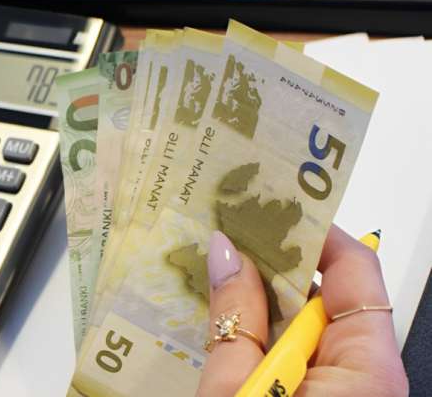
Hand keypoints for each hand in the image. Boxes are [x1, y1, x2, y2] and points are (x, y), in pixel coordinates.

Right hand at [196, 226, 408, 395]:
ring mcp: (347, 390)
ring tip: (219, 274)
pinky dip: (268, 335)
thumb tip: (224, 250)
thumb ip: (234, 319)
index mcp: (364, 370)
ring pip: (309, 327)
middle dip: (276, 266)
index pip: (355, 271)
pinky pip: (300, 354)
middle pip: (328, 297)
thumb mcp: (231, 390)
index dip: (312, 233)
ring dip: (266, 302)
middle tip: (228, 237)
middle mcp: (368, 377)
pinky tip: (229, 320)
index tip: (267, 208)